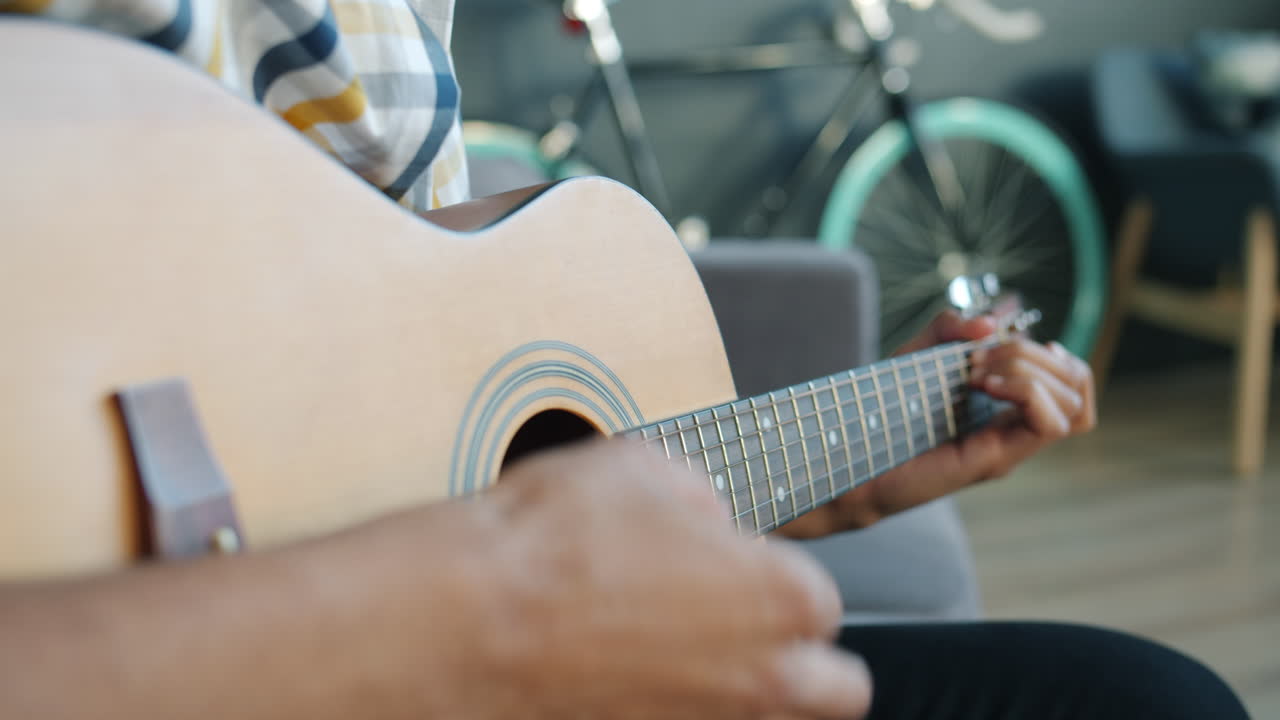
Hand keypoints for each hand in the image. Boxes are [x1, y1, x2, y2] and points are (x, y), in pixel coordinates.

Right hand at [475, 439, 871, 718]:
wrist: (471, 620)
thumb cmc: (554, 540)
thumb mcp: (640, 466)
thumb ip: (697, 495)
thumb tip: (702, 516)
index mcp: (780, 598)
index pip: (821, 601)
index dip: (772, 577)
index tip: (731, 566)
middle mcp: (763, 679)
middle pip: (837, 690)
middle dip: (803, 659)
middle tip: (749, 630)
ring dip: (750, 692)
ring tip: (689, 656)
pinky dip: (681, 709)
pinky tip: (636, 680)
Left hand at [780, 310, 1094, 537]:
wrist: (849, 459)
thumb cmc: (880, 413)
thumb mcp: (916, 355)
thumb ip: (948, 329)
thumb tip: (989, 322)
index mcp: (1005, 409)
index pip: (1073, 386)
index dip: (1060, 359)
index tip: (1014, 340)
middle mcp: (1013, 431)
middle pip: (1075, 389)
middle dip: (1035, 355)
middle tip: (980, 357)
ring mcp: (1008, 448)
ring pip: (1070, 405)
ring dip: (1030, 371)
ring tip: (978, 372)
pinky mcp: (994, 460)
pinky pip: (1048, 424)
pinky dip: (1026, 392)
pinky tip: (983, 385)